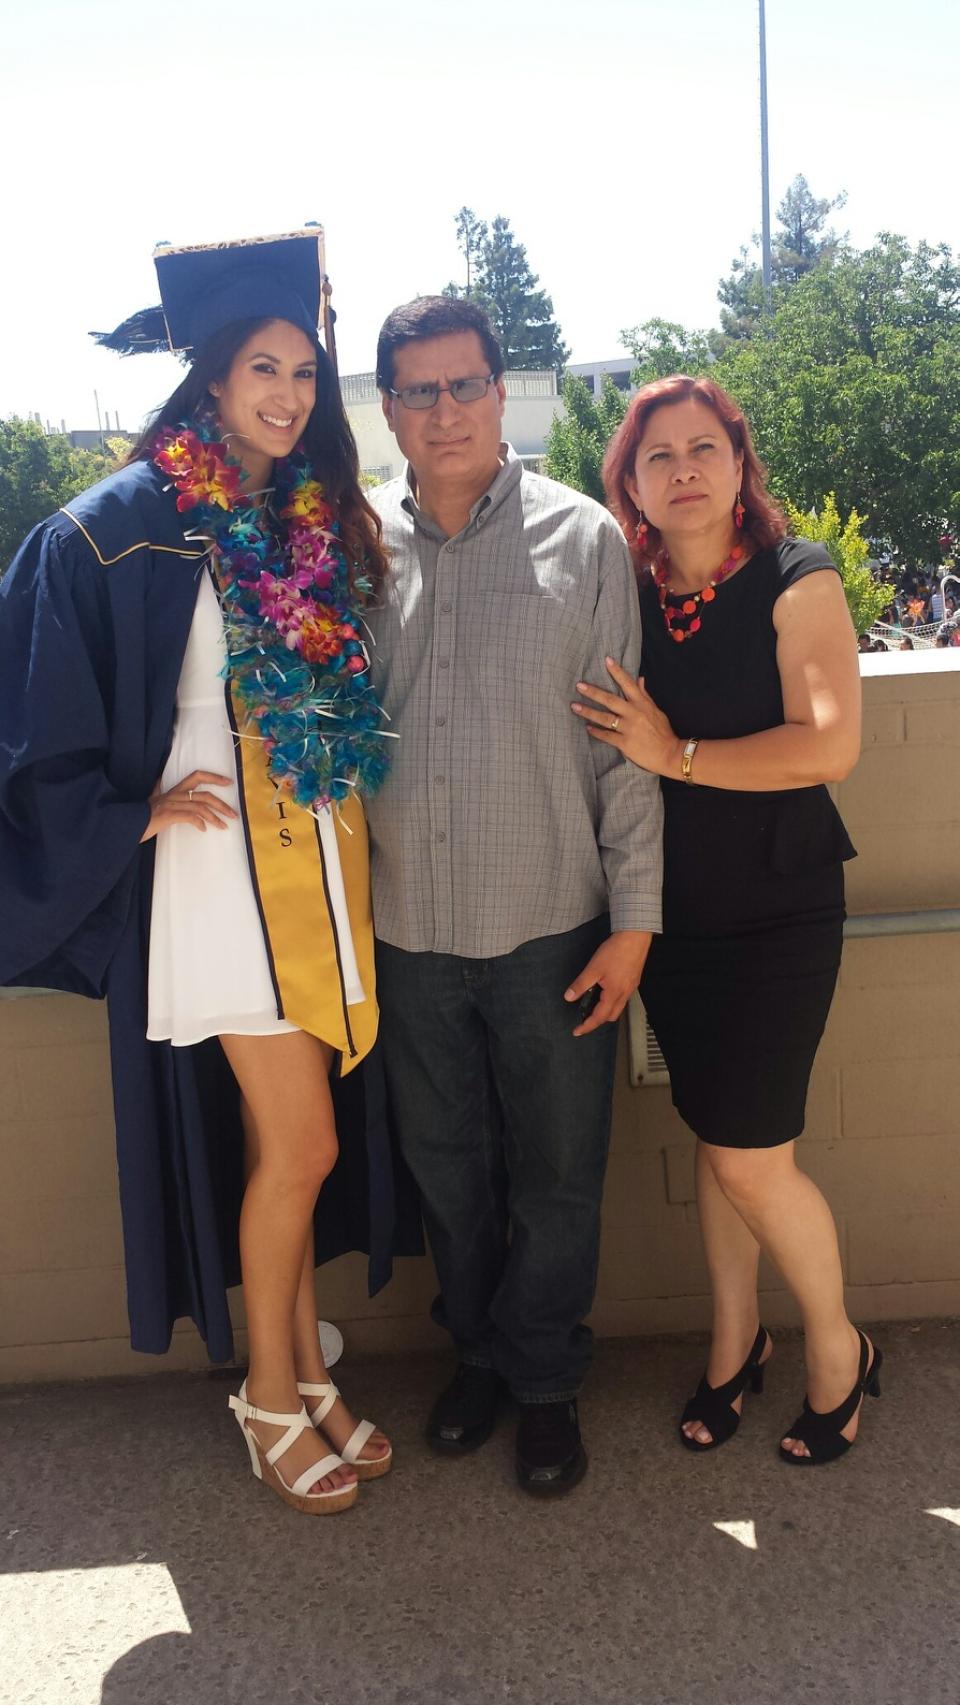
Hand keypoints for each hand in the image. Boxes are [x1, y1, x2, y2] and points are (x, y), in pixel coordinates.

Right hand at [140, 770, 237, 841]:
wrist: (126, 824)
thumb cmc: (140, 815)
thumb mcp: (151, 799)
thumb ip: (157, 790)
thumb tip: (157, 781)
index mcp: (173, 790)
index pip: (196, 776)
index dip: (214, 777)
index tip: (229, 782)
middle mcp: (175, 794)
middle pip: (205, 794)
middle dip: (222, 804)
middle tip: (234, 814)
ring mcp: (172, 804)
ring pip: (201, 807)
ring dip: (215, 817)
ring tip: (223, 826)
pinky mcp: (169, 815)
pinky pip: (191, 816)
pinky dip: (200, 822)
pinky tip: (204, 829)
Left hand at [564, 930, 652, 1035]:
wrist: (635, 937)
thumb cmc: (616, 951)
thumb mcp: (593, 968)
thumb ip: (581, 984)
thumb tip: (569, 997)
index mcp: (614, 993)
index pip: (599, 1017)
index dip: (587, 1026)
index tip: (577, 1031)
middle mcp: (624, 993)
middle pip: (610, 1016)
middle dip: (597, 1020)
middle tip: (584, 1018)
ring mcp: (630, 987)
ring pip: (618, 1007)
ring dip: (605, 1010)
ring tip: (592, 1004)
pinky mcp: (633, 980)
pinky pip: (622, 997)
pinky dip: (612, 1000)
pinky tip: (605, 990)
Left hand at [572, 658, 682, 776]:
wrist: (669, 754)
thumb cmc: (663, 732)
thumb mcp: (656, 711)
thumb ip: (645, 695)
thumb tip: (640, 679)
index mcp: (642, 704)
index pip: (628, 684)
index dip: (617, 672)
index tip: (607, 661)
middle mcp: (634, 714)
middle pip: (610, 700)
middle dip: (593, 692)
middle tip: (579, 686)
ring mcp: (629, 728)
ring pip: (604, 718)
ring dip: (588, 712)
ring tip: (574, 706)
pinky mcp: (625, 743)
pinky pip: (607, 736)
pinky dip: (596, 732)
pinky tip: (587, 728)